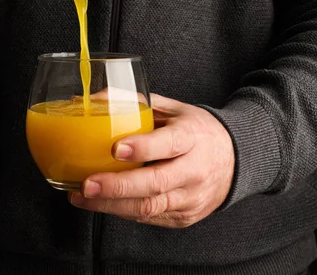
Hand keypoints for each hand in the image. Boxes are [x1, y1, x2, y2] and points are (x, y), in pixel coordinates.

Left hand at [68, 93, 234, 227]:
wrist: (236, 160)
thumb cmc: (196, 132)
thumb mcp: (173, 110)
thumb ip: (136, 103)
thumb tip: (93, 99)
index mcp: (192, 138)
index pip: (169, 144)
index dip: (142, 148)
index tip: (114, 148)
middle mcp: (194, 171)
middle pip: (155, 183)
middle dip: (117, 187)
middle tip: (86, 184)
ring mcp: (191, 198)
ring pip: (149, 207)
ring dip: (110, 205)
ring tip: (80, 197)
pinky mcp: (184, 217)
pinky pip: (149, 217)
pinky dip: (121, 211)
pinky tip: (99, 203)